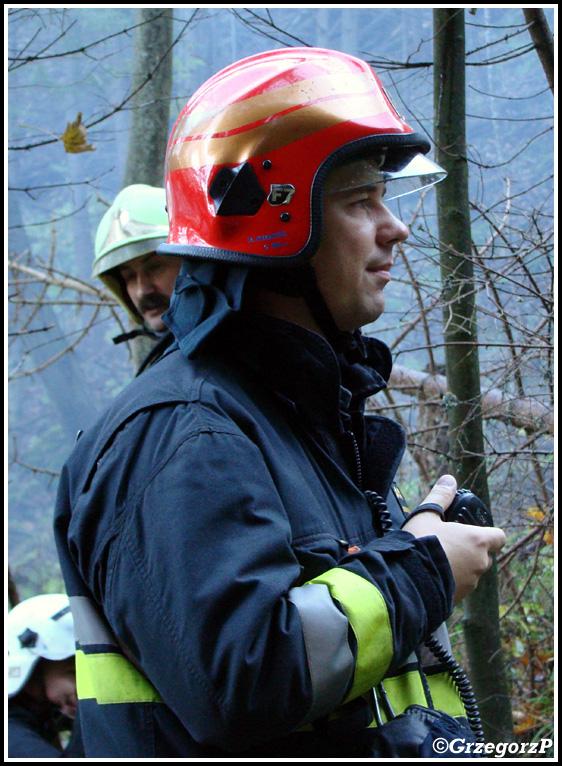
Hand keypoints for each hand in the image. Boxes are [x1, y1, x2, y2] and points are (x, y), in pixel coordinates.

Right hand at [403, 475, 505, 603]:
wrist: (407, 580)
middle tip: (450, 544)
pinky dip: (451, 580)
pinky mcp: (459, 598)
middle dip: (471, 550)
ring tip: (437, 559)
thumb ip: (440, 497)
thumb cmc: (419, 544)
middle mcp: (480, 563)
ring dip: (461, 566)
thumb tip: (449, 480)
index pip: (499, 537)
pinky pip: (460, 586)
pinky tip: (432, 573)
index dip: (489, 534)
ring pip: (472, 571)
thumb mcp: (427, 515)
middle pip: (485, 555)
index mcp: (477, 541)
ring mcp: (471, 583)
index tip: (474, 531)